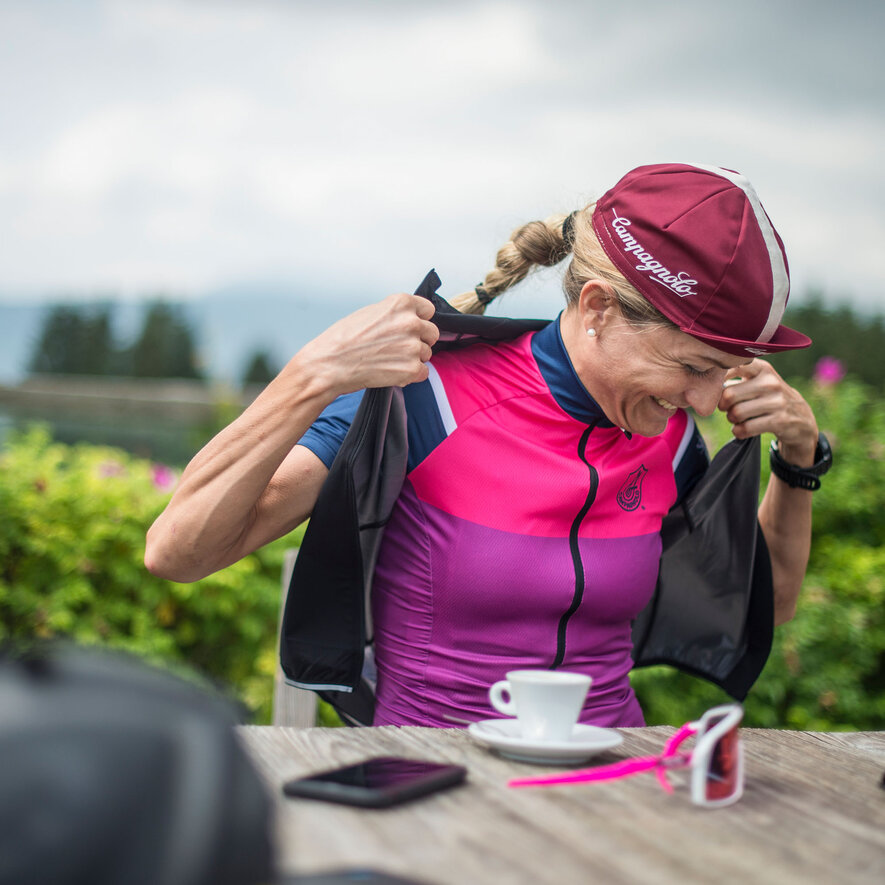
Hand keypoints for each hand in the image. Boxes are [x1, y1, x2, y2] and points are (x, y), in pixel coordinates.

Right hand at [295, 293, 439, 394]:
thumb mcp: (370, 313)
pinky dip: (410, 375)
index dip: (419, 320)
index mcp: (401, 304)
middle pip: (431, 333)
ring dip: (412, 358)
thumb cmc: (342, 339)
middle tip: (399, 347)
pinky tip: (391, 371)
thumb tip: (409, 319)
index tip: (412, 327)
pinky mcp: (411, 369)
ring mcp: (413, 346)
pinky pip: (423, 372)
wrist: (329, 364)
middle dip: (419, 340)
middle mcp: (411, 322)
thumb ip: (395, 313)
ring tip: (389, 359)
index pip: (428, 310)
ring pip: (426, 354)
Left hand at [718, 359, 818, 465]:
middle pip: (729, 395)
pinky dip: (738, 431)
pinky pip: (745, 428)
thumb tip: (705, 381)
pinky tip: (741, 429)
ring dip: (731, 419)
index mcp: (762, 368)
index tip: (716, 387)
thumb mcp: (758, 380)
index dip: (718, 379)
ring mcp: (777, 401)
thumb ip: (735, 376)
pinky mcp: (779, 421)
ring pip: (736, 413)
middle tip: (726, 408)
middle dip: (722, 406)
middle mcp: (771, 382)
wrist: (800, 418)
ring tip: (736, 418)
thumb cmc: (768, 397)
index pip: (732, 366)